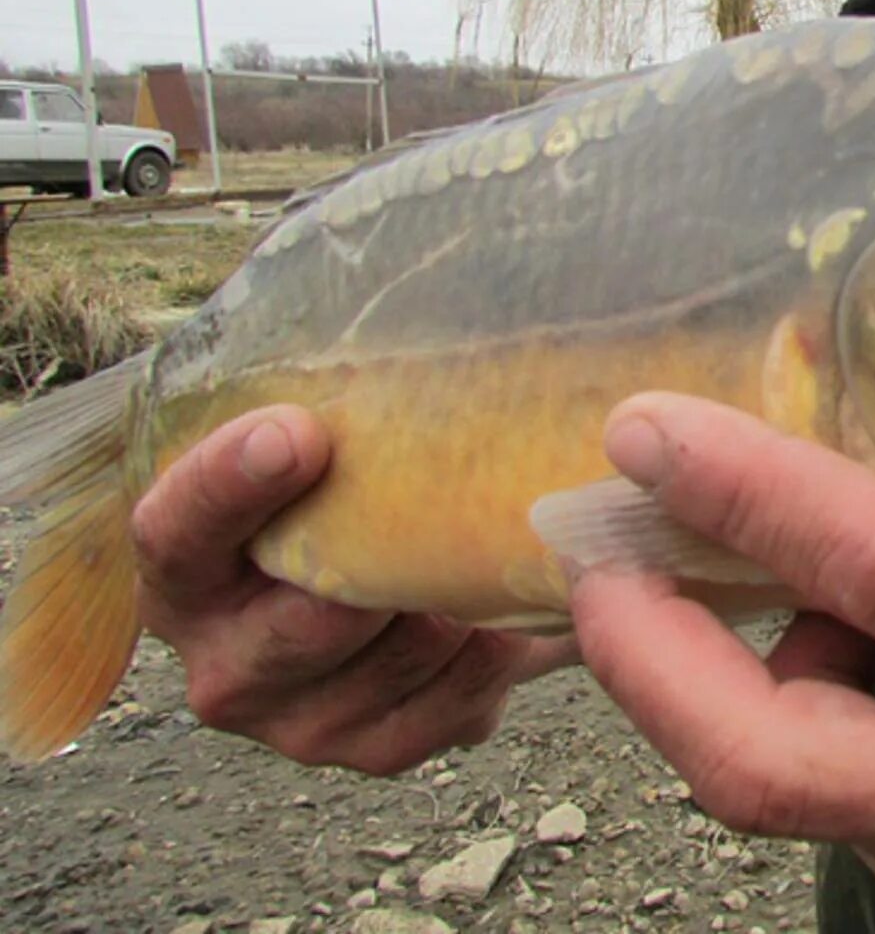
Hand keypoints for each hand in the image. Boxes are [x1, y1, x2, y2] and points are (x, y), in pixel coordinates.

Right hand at [130, 407, 575, 774]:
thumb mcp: (320, 444)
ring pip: (389, 664)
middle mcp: (225, 664)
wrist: (412, 571)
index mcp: (184, 571)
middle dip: (371, 575)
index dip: (226, 486)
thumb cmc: (353, 485)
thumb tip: (401, 323)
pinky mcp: (380, 749)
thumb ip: (326, 406)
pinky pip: (447, 711)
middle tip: (434, 516)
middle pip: (294, 630)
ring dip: (449, 607)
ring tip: (485, 547)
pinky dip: (489, 657)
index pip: (172, 533)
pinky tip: (505, 611)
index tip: (296, 431)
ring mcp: (300, 722)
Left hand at [565, 394, 874, 916]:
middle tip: (591, 557)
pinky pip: (817, 790)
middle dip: (647, 658)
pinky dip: (791, 707)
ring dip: (729, 669)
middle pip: (770, 760)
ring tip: (774, 584)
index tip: (644, 430)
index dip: (752, 497)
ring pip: (780, 770)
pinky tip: (841, 656)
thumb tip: (800, 398)